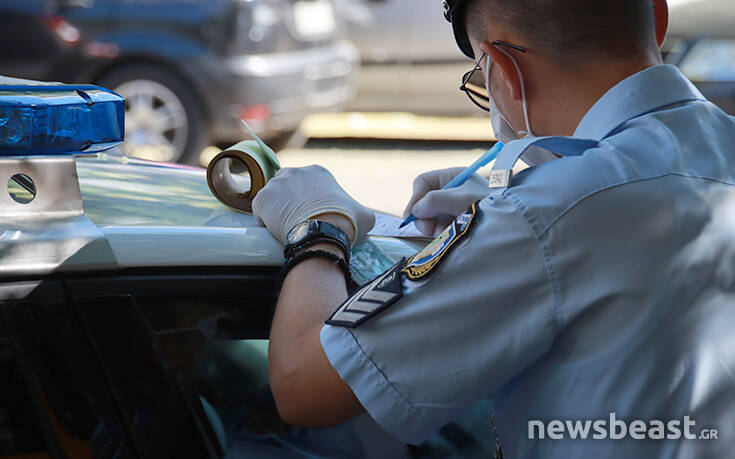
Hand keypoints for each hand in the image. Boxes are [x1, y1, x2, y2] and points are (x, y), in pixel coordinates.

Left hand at [252, 165, 374, 244]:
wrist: (324, 231)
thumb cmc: (346, 222)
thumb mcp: (364, 214)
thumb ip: (360, 211)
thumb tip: (364, 218)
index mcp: (317, 172)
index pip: (307, 183)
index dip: (309, 199)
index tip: (312, 213)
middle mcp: (295, 172)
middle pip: (287, 184)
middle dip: (290, 200)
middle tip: (298, 219)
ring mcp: (276, 184)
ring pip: (272, 196)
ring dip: (277, 209)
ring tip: (286, 227)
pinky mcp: (262, 199)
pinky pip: (260, 209)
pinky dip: (264, 219)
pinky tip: (275, 230)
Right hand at [403, 167, 489, 236]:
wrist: (512, 224)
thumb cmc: (489, 205)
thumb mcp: (461, 198)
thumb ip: (435, 200)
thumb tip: (415, 211)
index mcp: (453, 176)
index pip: (423, 182)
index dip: (416, 197)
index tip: (415, 215)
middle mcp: (452, 190)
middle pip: (424, 201)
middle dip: (424, 216)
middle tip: (428, 230)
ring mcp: (454, 207)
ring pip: (430, 216)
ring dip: (432, 227)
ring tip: (443, 234)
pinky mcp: (457, 222)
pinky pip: (439, 227)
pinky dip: (440, 233)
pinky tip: (448, 236)